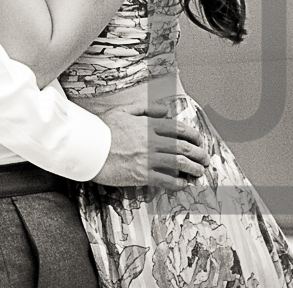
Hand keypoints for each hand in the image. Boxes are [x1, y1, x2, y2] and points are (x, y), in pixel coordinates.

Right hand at [93, 98, 210, 188]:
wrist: (88, 148)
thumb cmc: (103, 129)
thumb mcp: (123, 111)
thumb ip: (146, 108)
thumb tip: (165, 110)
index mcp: (149, 125)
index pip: (179, 129)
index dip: (194, 135)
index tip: (199, 141)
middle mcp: (152, 142)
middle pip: (184, 147)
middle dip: (199, 154)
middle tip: (205, 159)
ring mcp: (149, 159)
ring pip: (180, 164)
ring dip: (194, 169)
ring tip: (199, 172)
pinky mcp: (143, 175)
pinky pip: (167, 180)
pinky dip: (179, 183)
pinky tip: (182, 183)